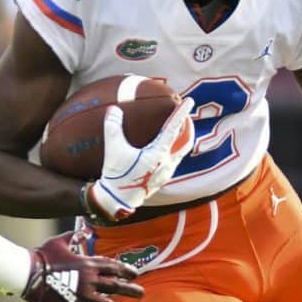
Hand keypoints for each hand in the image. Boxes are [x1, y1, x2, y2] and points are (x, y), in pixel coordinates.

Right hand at [23, 232, 143, 301]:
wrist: (28, 271)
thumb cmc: (43, 255)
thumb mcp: (61, 241)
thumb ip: (75, 236)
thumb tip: (85, 230)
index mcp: (87, 263)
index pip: (112, 266)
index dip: (125, 270)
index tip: (135, 274)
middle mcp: (89, 279)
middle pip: (115, 285)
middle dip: (130, 289)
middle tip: (141, 292)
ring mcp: (83, 294)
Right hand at [87, 99, 194, 220]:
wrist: (118, 200)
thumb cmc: (116, 174)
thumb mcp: (113, 149)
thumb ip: (113, 127)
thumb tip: (113, 109)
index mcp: (158, 154)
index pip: (173, 129)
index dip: (181, 113)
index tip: (189, 101)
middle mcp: (167, 163)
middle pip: (185, 141)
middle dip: (187, 126)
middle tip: (186, 114)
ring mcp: (166, 172)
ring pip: (181, 152)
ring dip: (183, 139)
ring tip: (181, 129)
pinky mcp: (163, 179)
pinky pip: (175, 160)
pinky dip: (175, 149)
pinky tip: (167, 149)